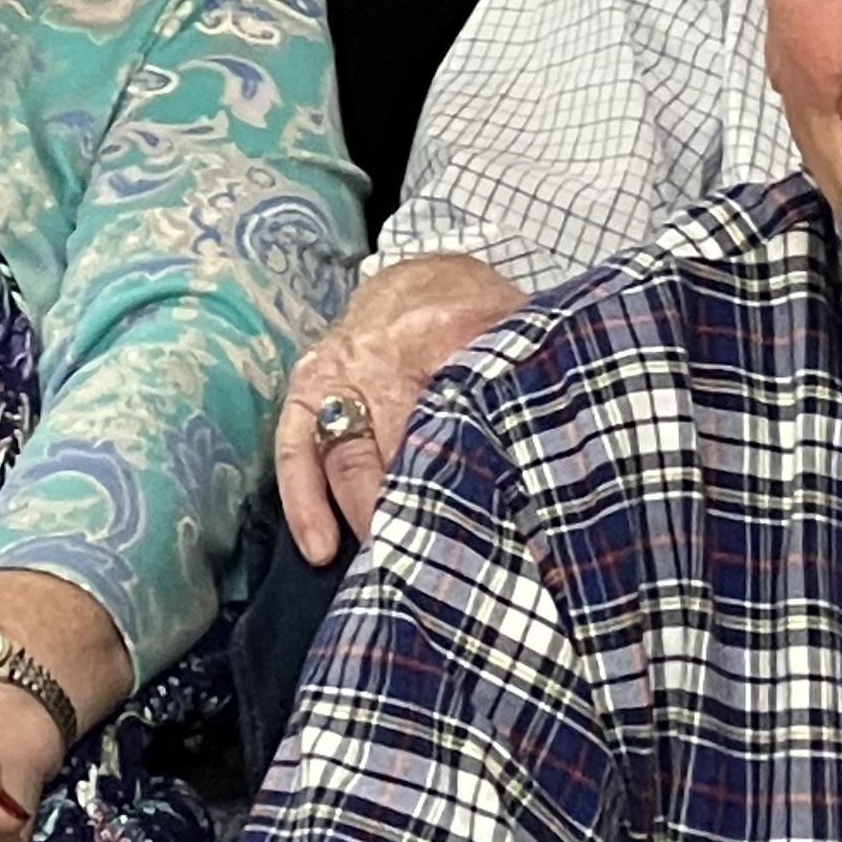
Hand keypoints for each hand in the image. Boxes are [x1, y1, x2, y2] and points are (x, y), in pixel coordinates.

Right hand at [277, 251, 522, 561]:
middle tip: (432, 563)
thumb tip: (548, 434)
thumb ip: (527, 367)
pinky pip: (293, 444)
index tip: (477, 522)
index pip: (446, 412)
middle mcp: (372, 353)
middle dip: (404, 505)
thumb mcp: (510, 323)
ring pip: (338, 451)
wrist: (420, 276)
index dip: (460, 468)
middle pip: (386, 442)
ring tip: (377, 565)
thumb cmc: (473, 308)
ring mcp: (334, 370)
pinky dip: (302, 497)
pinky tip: (318, 547)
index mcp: (433, 330)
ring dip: (356, 510)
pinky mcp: (308, 387)